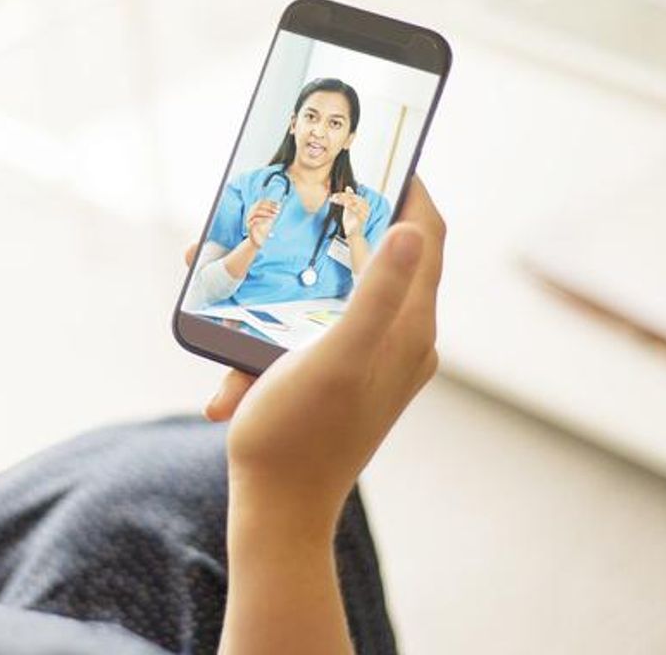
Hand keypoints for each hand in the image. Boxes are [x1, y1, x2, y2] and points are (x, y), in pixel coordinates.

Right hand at [208, 177, 443, 529]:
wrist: (278, 511)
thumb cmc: (298, 435)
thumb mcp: (333, 355)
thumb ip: (378, 292)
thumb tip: (411, 228)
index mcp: (409, 329)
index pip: (428, 237)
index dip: (409, 188)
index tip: (378, 153)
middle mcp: (400, 340)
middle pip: (383, 256)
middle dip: (337, 222)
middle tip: (302, 196)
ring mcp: (373, 359)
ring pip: (341, 289)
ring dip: (297, 268)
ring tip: (249, 256)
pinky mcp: (343, 376)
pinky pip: (316, 325)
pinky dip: (281, 315)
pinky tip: (238, 333)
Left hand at [330, 187, 369, 238]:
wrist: (354, 235)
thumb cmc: (352, 222)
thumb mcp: (349, 208)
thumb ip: (350, 198)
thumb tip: (348, 187)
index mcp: (365, 203)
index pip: (353, 195)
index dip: (343, 194)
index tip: (334, 195)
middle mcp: (366, 206)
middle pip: (352, 197)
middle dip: (341, 196)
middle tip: (332, 196)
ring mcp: (364, 211)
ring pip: (351, 201)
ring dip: (340, 199)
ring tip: (332, 199)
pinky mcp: (361, 216)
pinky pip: (352, 207)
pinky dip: (343, 203)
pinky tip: (336, 202)